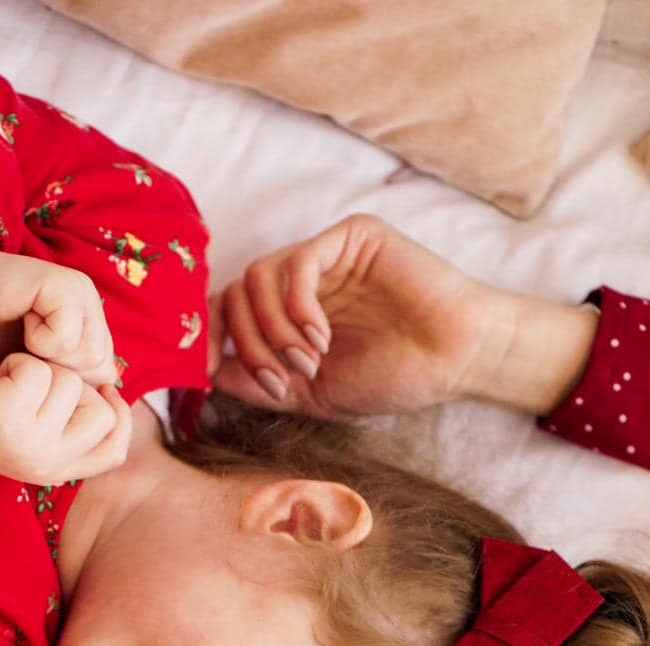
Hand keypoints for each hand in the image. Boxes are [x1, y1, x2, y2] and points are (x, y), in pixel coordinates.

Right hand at [0, 186, 116, 383]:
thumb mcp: (31, 376)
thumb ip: (64, 389)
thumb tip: (91, 418)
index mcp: (89, 329)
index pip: (104, 381)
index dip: (68, 392)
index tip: (35, 377)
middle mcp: (92, 309)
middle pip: (101, 373)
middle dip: (62, 380)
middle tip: (28, 359)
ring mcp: (81, 294)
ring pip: (90, 357)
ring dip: (50, 361)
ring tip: (24, 342)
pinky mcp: (64, 285)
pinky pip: (67, 338)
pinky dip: (40, 342)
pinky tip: (23, 323)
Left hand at [0, 354, 131, 482]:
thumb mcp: (33, 427)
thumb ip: (70, 420)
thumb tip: (112, 385)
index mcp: (57, 469)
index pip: (115, 450)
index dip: (120, 417)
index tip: (102, 390)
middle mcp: (46, 463)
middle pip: (101, 411)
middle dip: (74, 385)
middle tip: (34, 388)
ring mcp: (27, 442)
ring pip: (69, 383)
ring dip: (40, 370)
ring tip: (7, 384)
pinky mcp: (6, 415)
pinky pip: (37, 369)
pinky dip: (16, 362)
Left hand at [208, 214, 507, 419]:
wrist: (453, 359)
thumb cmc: (392, 376)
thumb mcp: (311, 394)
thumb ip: (259, 383)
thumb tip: (207, 375)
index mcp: (292, 311)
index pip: (230, 308)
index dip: (212, 338)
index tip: (207, 374)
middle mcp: (304, 279)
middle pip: (236, 293)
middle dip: (247, 344)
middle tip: (279, 380)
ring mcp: (327, 255)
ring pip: (257, 276)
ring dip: (272, 330)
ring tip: (309, 362)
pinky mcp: (351, 237)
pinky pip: (296, 262)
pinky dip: (297, 308)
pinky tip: (321, 339)